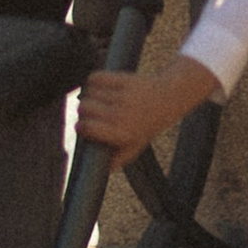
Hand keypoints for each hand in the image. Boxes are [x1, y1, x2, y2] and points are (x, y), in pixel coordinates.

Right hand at [79, 57, 216, 155]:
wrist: (167, 99)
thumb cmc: (149, 124)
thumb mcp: (137, 146)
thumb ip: (119, 158)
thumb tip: (104, 169)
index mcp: (121, 133)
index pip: (87, 128)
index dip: (80, 127)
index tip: (81, 127)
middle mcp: (120, 115)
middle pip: (84, 108)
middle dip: (82, 111)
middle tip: (88, 112)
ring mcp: (122, 96)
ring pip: (89, 92)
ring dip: (88, 95)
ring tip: (95, 99)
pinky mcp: (124, 80)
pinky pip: (96, 78)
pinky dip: (93, 81)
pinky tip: (98, 86)